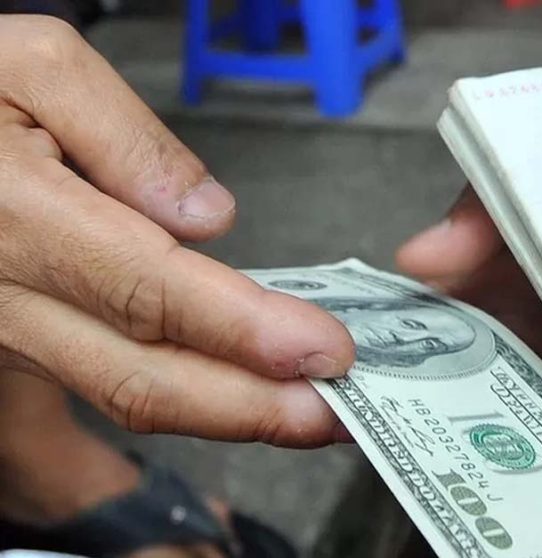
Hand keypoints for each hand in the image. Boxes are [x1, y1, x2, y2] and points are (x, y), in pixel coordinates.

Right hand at [0, 16, 354, 446]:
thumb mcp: (31, 65)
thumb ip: (128, 139)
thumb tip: (206, 219)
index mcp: (15, 215)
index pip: (151, 291)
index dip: (245, 332)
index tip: (324, 350)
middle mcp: (2, 294)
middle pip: (141, 378)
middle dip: (252, 408)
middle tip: (339, 414)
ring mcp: (3, 330)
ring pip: (122, 393)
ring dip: (225, 411)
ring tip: (306, 409)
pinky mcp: (12, 341)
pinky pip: (101, 377)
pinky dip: (181, 390)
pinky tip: (237, 384)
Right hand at [396, 188, 541, 449]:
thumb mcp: (528, 171)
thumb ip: (477, 214)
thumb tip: (412, 260)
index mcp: (493, 282)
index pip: (445, 332)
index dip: (419, 370)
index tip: (397, 409)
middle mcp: (536, 323)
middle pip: (501, 384)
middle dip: (485, 423)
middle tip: (469, 463)